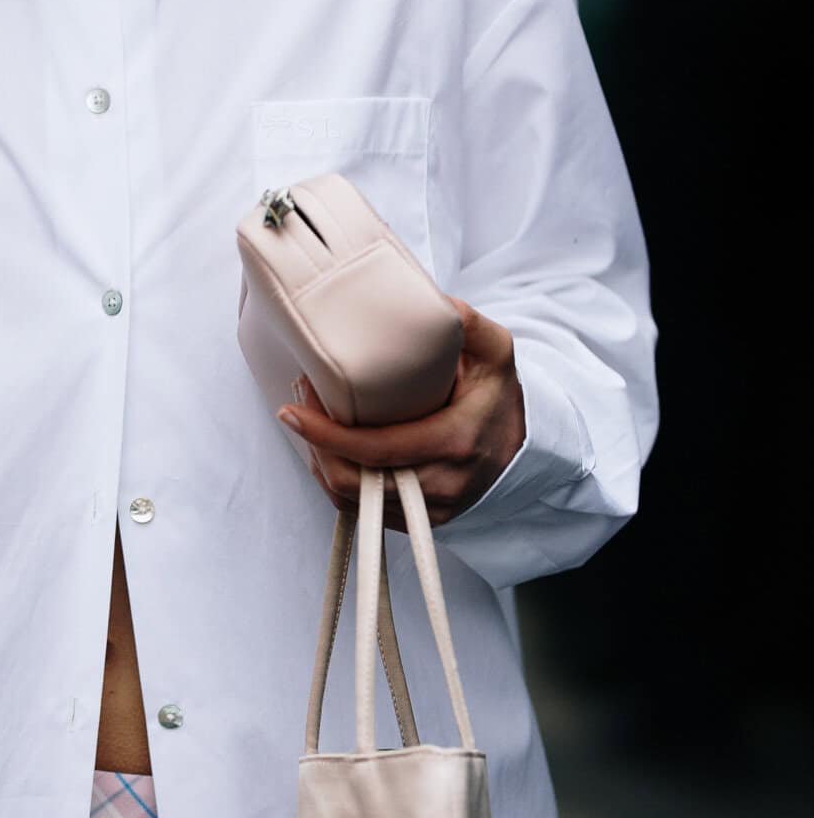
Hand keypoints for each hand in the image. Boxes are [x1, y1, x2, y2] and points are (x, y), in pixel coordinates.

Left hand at [276, 298, 524, 525]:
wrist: (524, 447)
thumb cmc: (499, 396)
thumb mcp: (494, 351)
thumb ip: (464, 322)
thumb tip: (429, 300)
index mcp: (456, 441)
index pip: (377, 450)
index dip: (327, 436)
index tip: (293, 411)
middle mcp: (444, 483)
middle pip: (356, 483)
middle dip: (315, 447)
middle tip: (298, 408)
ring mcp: (432, 508)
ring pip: (355, 502)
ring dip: (322, 466)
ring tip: (309, 426)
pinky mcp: (422, 518)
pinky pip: (366, 510)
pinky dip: (339, 483)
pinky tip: (328, 452)